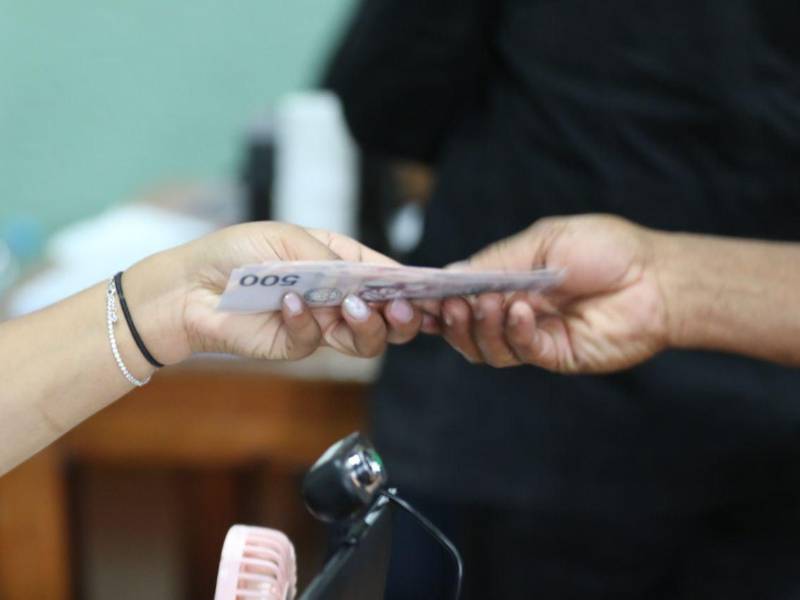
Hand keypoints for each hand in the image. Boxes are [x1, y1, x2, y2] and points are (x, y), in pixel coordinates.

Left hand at [125, 222, 422, 363]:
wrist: (190, 287)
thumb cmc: (236, 252)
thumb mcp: (285, 237)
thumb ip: (327, 258)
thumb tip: (362, 279)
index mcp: (341, 262)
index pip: (386, 275)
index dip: (412, 285)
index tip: (432, 291)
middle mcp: (337, 295)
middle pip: (388, 315)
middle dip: (401, 314)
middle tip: (399, 308)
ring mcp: (320, 323)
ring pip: (365, 339)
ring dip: (367, 325)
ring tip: (351, 307)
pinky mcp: (296, 345)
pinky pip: (315, 340)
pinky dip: (306, 322)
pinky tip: (289, 304)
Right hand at [440, 215, 670, 372]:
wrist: (657, 276)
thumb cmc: (606, 249)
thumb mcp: (543, 241)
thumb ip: (498, 261)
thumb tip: (450, 273)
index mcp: (509, 284)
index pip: (463, 296)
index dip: (440, 300)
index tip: (421, 295)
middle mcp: (516, 314)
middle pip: (467, 330)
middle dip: (453, 319)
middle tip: (451, 303)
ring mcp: (535, 337)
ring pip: (488, 348)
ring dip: (480, 327)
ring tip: (486, 304)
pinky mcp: (557, 355)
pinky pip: (523, 352)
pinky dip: (515, 334)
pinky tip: (521, 312)